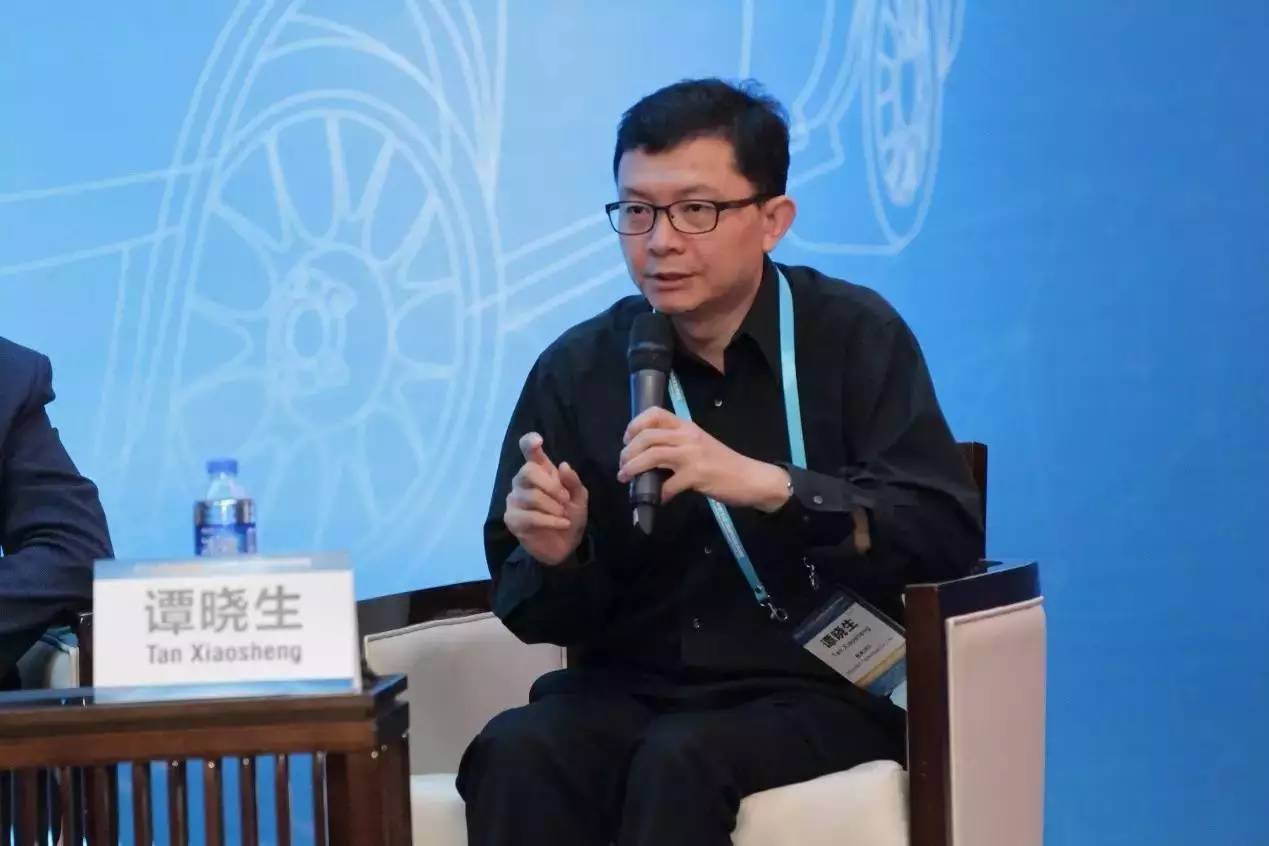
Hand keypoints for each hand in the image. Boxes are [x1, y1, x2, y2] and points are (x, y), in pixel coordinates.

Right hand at [503, 433, 588, 565]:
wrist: (566, 544)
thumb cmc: (571, 514)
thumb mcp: (579, 498)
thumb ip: (573, 482)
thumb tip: (563, 466)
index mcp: (540, 470)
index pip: (528, 449)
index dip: (530, 442)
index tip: (538, 441)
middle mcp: (523, 481)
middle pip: (528, 471)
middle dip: (551, 486)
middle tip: (565, 499)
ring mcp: (515, 499)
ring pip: (531, 496)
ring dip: (553, 507)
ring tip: (564, 515)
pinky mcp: (512, 519)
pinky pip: (529, 516)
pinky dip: (549, 521)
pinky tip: (561, 524)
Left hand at [617, 408, 790, 511]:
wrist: (751, 477)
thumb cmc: (724, 463)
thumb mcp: (700, 445)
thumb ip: (677, 445)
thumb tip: (647, 457)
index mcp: (687, 426)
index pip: (655, 413)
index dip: (635, 424)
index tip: (627, 439)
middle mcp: (688, 436)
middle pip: (647, 436)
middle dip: (628, 452)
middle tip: (623, 465)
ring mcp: (692, 455)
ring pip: (652, 455)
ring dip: (633, 468)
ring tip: (626, 477)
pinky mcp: (696, 475)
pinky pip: (667, 485)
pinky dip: (657, 494)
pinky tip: (656, 499)